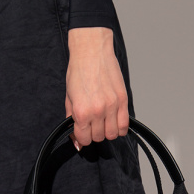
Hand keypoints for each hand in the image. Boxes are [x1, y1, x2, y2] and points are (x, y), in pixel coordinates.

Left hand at [65, 27, 128, 149]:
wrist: (91, 51)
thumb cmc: (78, 72)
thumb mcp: (69, 99)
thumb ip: (71, 121)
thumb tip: (77, 142)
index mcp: (81, 112)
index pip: (84, 139)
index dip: (82, 136)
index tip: (82, 130)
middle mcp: (97, 111)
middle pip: (99, 138)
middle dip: (94, 132)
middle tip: (92, 121)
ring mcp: (112, 106)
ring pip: (112, 134)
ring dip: (107, 130)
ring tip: (103, 120)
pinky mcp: (123, 100)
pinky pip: (124, 126)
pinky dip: (119, 127)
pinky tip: (114, 120)